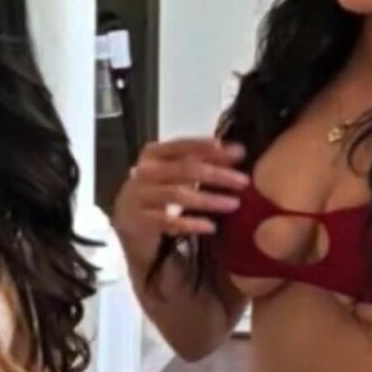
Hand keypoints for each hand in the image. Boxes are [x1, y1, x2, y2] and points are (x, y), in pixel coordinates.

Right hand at [112, 137, 249, 256]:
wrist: (128, 222)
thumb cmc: (159, 191)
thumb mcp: (175, 172)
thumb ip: (200, 161)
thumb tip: (238, 152)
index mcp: (154, 153)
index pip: (183, 145)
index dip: (210, 148)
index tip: (238, 152)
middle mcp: (144, 171)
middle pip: (185, 169)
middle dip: (217, 174)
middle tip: (244, 181)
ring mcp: (139, 196)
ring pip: (178, 194)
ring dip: (209, 199)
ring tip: (234, 204)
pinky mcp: (139, 221)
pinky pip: (167, 221)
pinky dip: (191, 223)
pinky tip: (211, 226)